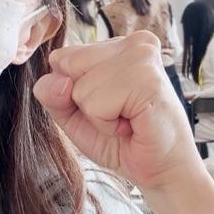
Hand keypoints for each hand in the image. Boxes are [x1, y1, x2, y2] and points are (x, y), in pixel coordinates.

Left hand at [33, 31, 202, 189]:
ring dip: (99, 116)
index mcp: (117, 45)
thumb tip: (56, 81)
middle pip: (68, 65)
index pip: (62, 57)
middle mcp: (133, 43)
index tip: (106, 105)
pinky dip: (108, 124)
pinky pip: (96, 104)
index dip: (73, 91)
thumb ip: (53, 96)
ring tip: (127, 120)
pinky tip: (133, 124)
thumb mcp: (74, 116)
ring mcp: (142, 58)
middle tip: (118, 114)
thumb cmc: (123, 141)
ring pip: (80, 87)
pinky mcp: (147, 80)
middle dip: (84, 101)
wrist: (160, 171)